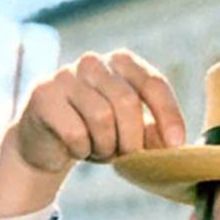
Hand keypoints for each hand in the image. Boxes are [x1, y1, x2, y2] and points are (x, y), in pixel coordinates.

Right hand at [0, 49, 185, 219]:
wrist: (47, 144)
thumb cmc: (97, 135)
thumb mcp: (131, 134)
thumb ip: (154, 135)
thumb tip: (176, 145)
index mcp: (122, 63)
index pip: (153, 84)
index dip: (168, 116)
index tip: (176, 145)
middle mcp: (93, 62)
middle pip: (127, 102)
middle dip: (132, 139)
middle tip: (127, 157)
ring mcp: (65, 75)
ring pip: (101, 117)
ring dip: (106, 146)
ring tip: (99, 150)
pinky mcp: (43, 95)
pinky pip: (75, 131)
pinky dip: (82, 149)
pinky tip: (77, 148)